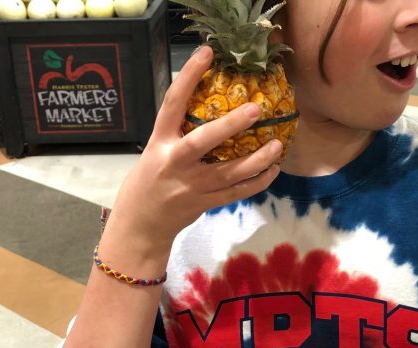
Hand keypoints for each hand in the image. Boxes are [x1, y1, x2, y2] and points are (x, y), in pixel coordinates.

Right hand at [104, 46, 281, 256]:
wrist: (139, 225)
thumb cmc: (146, 182)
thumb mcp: (155, 151)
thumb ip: (178, 134)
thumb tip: (212, 108)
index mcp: (159, 143)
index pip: (172, 104)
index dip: (188, 76)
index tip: (206, 53)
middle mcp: (175, 163)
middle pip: (204, 141)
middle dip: (230, 125)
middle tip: (255, 109)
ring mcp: (191, 186)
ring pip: (229, 172)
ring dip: (256, 159)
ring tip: (278, 144)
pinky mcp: (205, 204)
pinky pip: (236, 192)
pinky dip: (257, 182)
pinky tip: (273, 170)